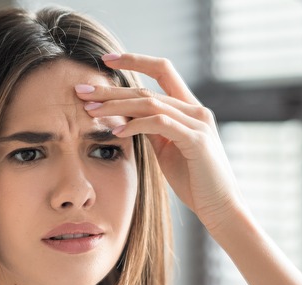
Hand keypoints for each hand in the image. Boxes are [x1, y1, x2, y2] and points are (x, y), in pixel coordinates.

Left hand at [75, 53, 243, 232]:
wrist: (220, 207)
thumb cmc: (194, 181)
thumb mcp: (166, 150)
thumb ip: (151, 130)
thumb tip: (126, 116)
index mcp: (190, 108)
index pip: (162, 70)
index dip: (134, 60)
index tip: (105, 60)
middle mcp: (196, 109)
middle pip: (147, 89)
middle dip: (111, 90)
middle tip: (81, 91)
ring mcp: (198, 123)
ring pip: (150, 103)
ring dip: (116, 106)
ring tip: (91, 110)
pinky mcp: (196, 140)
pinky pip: (160, 124)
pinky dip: (136, 124)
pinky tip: (117, 131)